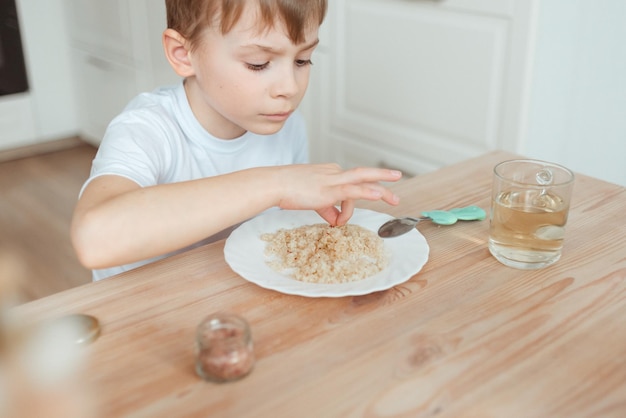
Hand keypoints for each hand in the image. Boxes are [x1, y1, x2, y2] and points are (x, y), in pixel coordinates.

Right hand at [276, 164, 400, 224]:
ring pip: (363, 180)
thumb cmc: (286, 190)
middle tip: (396, 192)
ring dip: (381, 189)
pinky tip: (379, 194)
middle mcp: (334, 173)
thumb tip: (335, 219)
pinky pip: (353, 190)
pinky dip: (368, 192)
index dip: (348, 207)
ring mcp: (332, 180)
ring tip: (394, 199)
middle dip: (383, 181)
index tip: (339, 221)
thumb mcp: (310, 199)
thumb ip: (326, 208)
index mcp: (329, 172)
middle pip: (364, 176)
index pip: (348, 187)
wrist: (274, 184)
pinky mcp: (329, 189)